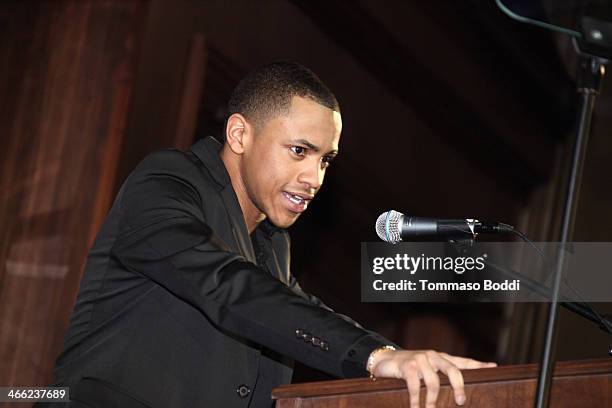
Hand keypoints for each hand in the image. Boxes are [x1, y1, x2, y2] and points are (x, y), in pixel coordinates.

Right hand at [369, 349, 496, 407]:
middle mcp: (433, 356)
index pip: (462, 361)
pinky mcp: (407, 366)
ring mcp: (420, 360)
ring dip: (433, 400)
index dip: (478, 364)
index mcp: (440, 358)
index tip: (494, 367)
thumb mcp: (426, 369)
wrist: (384, 359)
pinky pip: (415, 385)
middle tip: (461, 402)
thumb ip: (440, 376)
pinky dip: (416, 400)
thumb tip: (458, 393)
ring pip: (433, 382)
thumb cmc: (408, 367)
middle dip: (459, 387)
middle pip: (453, 370)